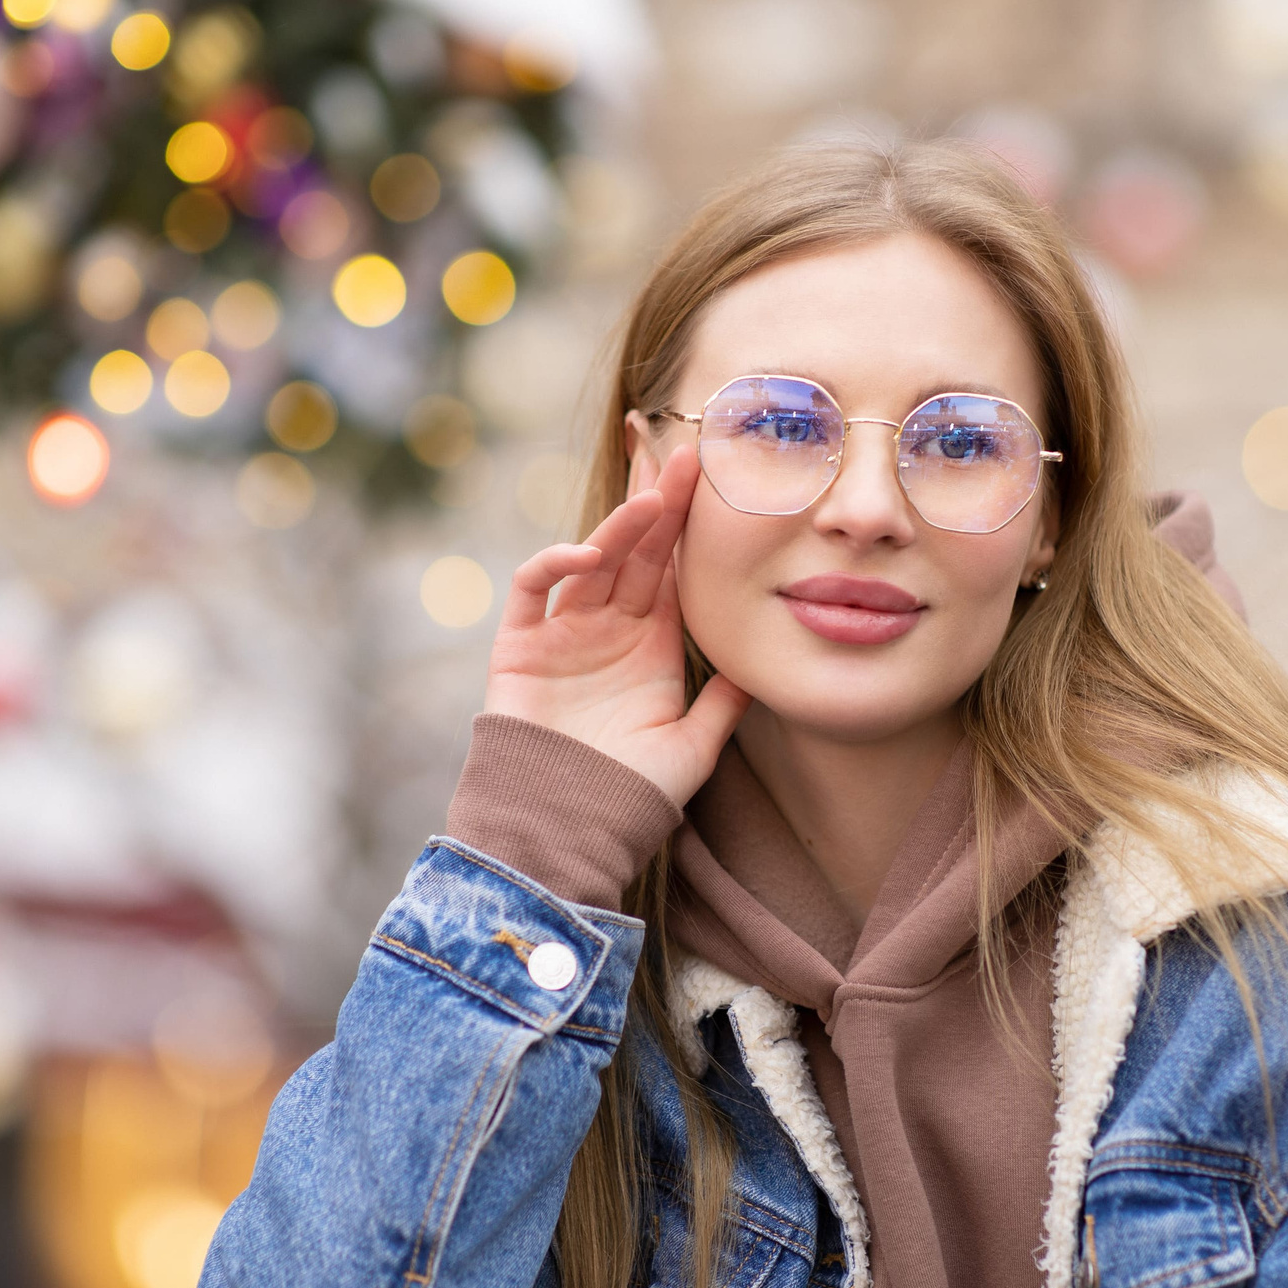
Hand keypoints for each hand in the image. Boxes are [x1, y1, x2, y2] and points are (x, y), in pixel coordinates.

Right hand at [484, 443, 751, 807]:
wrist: (569, 833)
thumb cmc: (632, 797)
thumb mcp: (695, 747)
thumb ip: (725, 704)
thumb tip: (767, 667)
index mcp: (650, 645)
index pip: (673, 569)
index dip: (688, 525)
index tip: (715, 480)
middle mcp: (607, 629)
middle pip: (637, 550)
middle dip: (660, 503)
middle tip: (688, 455)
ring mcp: (563, 632)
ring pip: (593, 560)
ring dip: (622, 526)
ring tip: (655, 495)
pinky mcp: (520, 645)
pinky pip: (533, 587)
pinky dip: (557, 563)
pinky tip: (592, 554)